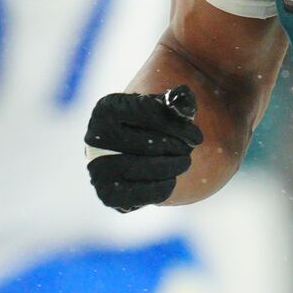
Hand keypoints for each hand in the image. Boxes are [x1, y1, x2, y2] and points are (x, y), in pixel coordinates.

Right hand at [85, 85, 203, 212]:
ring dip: (172, 166)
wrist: (128, 151)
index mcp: (107, 108)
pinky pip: (138, 194)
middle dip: (176, 148)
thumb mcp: (163, 107)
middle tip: (189, 150)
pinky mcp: (106, 193)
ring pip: (143, 169)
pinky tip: (171, 179)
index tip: (197, 137)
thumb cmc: (150, 124)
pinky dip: (161, 188)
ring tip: (184, 162)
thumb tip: (183, 97)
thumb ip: (177, 101)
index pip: (147, 113)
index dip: (178, 126)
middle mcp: (94, 137)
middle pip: (147, 144)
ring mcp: (97, 167)